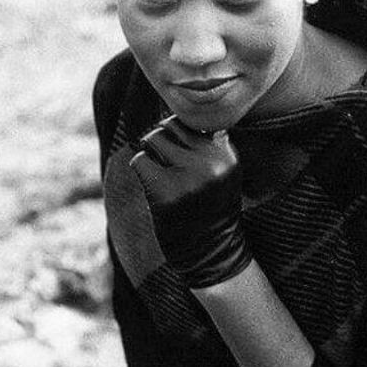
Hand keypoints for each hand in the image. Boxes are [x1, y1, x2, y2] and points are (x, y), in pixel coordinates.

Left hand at [128, 116, 252, 287]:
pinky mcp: (165, 192)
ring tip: (159, 171)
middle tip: (165, 161)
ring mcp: (188, 177)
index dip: (180, 132)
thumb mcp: (220, 170)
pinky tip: (153, 185)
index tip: (181, 151)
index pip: (193, 120)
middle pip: (170, 125)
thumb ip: (203, 142)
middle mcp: (211, 161)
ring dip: (150, 152)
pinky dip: (140, 169)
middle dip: (162, 139)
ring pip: (153, 138)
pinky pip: (139, 161)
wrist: (213, 253)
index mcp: (226, 152)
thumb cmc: (211, 206)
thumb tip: (172, 112)